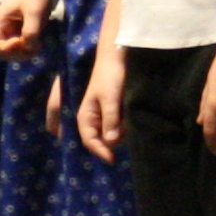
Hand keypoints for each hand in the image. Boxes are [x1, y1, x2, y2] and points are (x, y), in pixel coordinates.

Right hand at [0, 0, 51, 60]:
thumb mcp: (34, 12)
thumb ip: (31, 30)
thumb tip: (28, 46)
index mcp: (0, 21)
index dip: (5, 48)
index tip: (20, 41)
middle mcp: (3, 29)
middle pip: (1, 51)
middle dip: (16, 53)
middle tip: (31, 46)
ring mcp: (11, 32)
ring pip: (11, 53)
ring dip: (23, 54)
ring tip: (37, 46)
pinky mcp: (20, 34)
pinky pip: (20, 49)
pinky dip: (29, 51)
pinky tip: (38, 44)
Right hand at [78, 48, 125, 163]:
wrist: (117, 56)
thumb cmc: (111, 75)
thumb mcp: (110, 98)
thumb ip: (110, 119)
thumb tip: (111, 142)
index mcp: (85, 115)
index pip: (89, 140)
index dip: (100, 151)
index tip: (113, 159)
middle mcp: (91, 118)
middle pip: (98, 140)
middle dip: (110, 143)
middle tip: (123, 137)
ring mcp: (101, 115)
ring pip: (109, 134)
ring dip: (119, 134)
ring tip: (129, 123)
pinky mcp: (111, 111)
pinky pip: (115, 126)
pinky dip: (122, 127)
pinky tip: (130, 119)